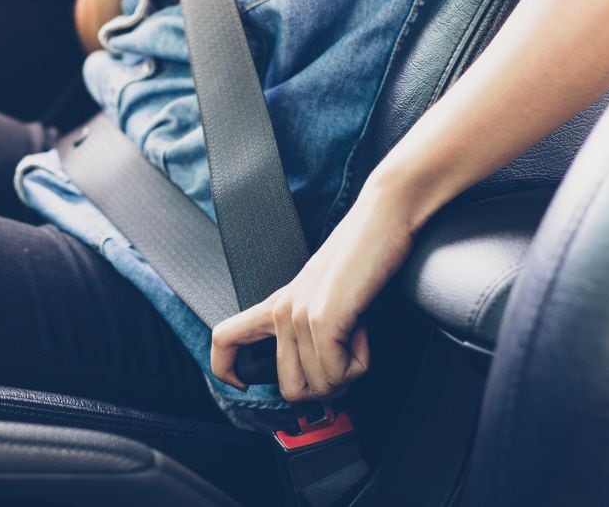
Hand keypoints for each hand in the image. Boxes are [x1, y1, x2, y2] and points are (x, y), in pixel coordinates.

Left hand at [211, 181, 417, 401]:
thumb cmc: (365, 257)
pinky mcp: (321, 320)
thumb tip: (324, 380)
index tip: (245, 383)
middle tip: (347, 362)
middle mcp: (281, 311)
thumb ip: (315, 331)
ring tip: (358, 337)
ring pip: (319, 386)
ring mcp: (298, 315)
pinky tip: (362, 331)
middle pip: (290, 389)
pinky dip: (359, 364)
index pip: (224, 339)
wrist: (383, 219)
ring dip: (348, 374)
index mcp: (277, 304)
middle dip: (326, 389)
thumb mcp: (328, 296)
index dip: (225, 370)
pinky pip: (337, 373)